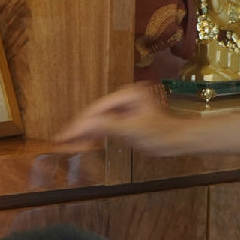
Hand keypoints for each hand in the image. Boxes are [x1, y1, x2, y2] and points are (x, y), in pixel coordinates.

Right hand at [53, 81, 188, 153]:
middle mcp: (124, 97)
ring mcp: (124, 107)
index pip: (96, 110)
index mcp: (126, 95)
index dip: (78, 124)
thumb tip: (83, 125)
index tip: (63, 136)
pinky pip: (105, 126)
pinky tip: (83, 144)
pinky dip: (94, 135)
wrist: (179, 140)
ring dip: (84, 134)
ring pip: (98, 121)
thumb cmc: (162, 134)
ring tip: (67, 144)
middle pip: (95, 114)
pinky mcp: (125, 118)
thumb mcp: (133, 130)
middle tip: (60, 142)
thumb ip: (107, 126)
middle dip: (78, 129)